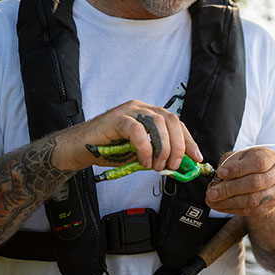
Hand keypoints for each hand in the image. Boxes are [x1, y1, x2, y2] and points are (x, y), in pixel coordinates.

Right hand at [56, 100, 201, 172]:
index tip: (196, 158)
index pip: (176, 123)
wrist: (78, 149)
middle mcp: (141, 108)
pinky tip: (143, 161)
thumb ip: (157, 155)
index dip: (188, 141)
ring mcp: (129, 111)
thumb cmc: (107, 150)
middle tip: (173, 166)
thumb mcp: (139, 154)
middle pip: (171, 120)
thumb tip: (178, 165)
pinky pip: (137, 130)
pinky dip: (144, 147)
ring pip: (157, 123)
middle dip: (178, 145)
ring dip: (163, 148)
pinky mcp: (116, 118)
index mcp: (149, 114)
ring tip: (157, 166)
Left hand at [205, 148, 274, 215]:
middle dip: (230, 189)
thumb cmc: (249, 164)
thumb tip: (219, 177)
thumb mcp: (240, 157)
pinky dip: (232, 209)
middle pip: (255, 183)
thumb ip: (229, 163)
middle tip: (211, 192)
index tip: (220, 173)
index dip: (238, 169)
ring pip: (253, 200)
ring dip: (229, 202)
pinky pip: (250, 211)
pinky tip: (220, 205)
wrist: (265, 178)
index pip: (257, 163)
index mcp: (270, 157)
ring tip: (212, 200)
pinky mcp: (270, 206)